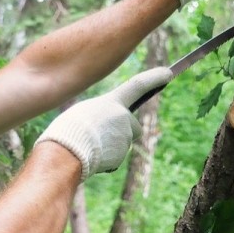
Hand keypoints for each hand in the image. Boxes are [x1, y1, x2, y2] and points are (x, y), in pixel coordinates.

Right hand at [35, 67, 173, 180]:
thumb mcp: (83, 112)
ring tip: (89, 145)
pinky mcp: (121, 156)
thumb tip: (107, 129)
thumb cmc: (68, 129)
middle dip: (122, 133)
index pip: (138, 85)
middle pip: (133, 126)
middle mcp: (123, 117)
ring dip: (111, 146)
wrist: (65, 152)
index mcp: (112, 101)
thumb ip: (101, 115)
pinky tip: (91, 156)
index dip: (153, 78)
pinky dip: (105, 159)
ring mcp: (124, 138)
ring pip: (123, 143)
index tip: (168, 73)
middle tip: (100, 136)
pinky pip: (115, 158)